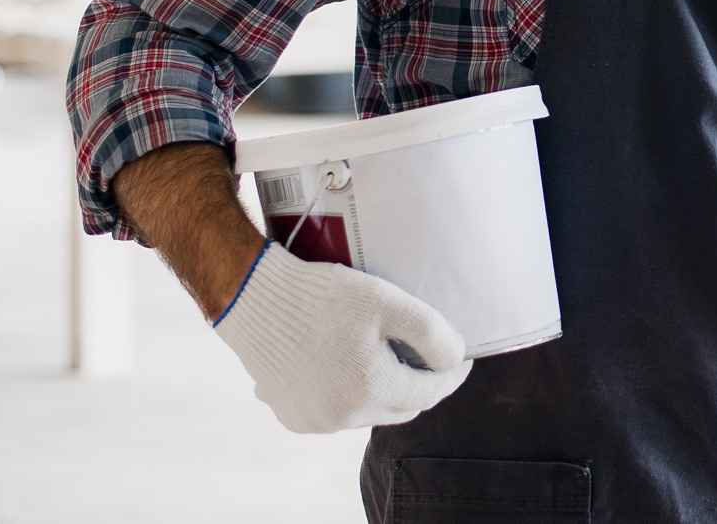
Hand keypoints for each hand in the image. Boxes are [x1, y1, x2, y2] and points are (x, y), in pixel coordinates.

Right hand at [213, 241, 473, 432]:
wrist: (254, 299)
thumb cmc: (323, 296)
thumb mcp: (387, 302)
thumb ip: (431, 333)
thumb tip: (456, 359)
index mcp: (370, 390)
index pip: (431, 392)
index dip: (452, 374)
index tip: (462, 356)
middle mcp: (342, 418)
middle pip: (402, 407)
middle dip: (421, 384)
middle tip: (428, 355)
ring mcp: (314, 422)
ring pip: (369, 412)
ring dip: (385, 390)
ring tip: (388, 357)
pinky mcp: (292, 416)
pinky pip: (336, 413)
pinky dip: (350, 394)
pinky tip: (348, 366)